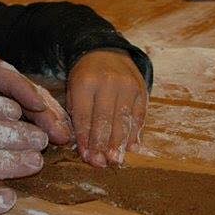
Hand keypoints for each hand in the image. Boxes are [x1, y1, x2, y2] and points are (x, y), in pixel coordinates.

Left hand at [0, 43, 73, 145]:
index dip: (16, 87)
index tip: (34, 104)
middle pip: (19, 86)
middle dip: (41, 108)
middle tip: (61, 132)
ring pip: (26, 95)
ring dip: (45, 115)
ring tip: (65, 137)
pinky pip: (23, 105)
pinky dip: (39, 119)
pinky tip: (54, 136)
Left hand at [66, 49, 147, 166]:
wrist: (105, 51)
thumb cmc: (85, 76)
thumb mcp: (73, 88)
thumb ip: (77, 113)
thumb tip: (85, 145)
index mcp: (85, 82)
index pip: (84, 115)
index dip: (86, 138)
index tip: (87, 156)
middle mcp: (108, 83)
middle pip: (105, 119)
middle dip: (103, 144)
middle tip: (101, 164)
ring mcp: (127, 86)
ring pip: (124, 119)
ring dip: (120, 143)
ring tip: (116, 160)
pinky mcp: (141, 90)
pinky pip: (139, 115)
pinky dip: (135, 133)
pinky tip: (132, 147)